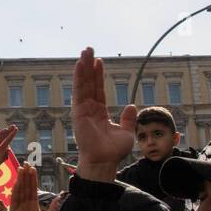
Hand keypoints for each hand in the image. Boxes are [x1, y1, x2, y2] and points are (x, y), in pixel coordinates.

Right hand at [8, 164, 51, 210]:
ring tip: (21, 169)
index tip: (33, 168)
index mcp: (34, 205)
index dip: (33, 179)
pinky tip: (16, 183)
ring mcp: (19, 208)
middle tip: (26, 163)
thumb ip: (53, 209)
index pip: (33, 189)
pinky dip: (15, 191)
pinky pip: (14, 200)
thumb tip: (60, 196)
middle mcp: (25, 205)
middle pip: (25, 187)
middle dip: (26, 175)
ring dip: (20, 180)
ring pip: (20, 191)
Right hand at [72, 47, 135, 181]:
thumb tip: (131, 106)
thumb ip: (128, 119)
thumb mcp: (126, 132)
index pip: (98, 90)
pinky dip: (79, 78)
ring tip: (85, 51)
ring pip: (83, 84)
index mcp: (99, 113)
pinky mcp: (78, 112)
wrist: (105, 161)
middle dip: (88, 66)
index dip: (98, 75)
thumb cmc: (113, 151)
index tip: (99, 61)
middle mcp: (89, 109)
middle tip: (89, 49)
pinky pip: (79, 91)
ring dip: (83, 67)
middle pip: (89, 83)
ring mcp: (83, 110)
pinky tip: (80, 64)